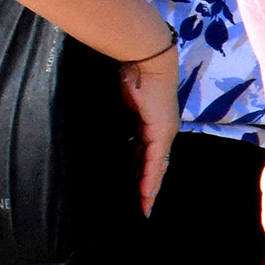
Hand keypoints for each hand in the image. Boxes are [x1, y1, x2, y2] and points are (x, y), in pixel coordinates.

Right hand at [119, 42, 179, 216]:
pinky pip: (154, 160)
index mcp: (151, 123)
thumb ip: (117, 115)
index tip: (135, 187)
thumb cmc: (130, 72)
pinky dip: (150, 177)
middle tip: (142, 207)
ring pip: (156, 166)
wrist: (145, 57)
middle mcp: (161, 130)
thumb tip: (101, 122)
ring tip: (144, 207)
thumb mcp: (121, 100)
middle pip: (153, 164)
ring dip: (149, 188)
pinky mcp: (161, 130)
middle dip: (147, 186)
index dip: (141, 171)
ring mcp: (163, 131)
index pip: (145, 153)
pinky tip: (146, 192)